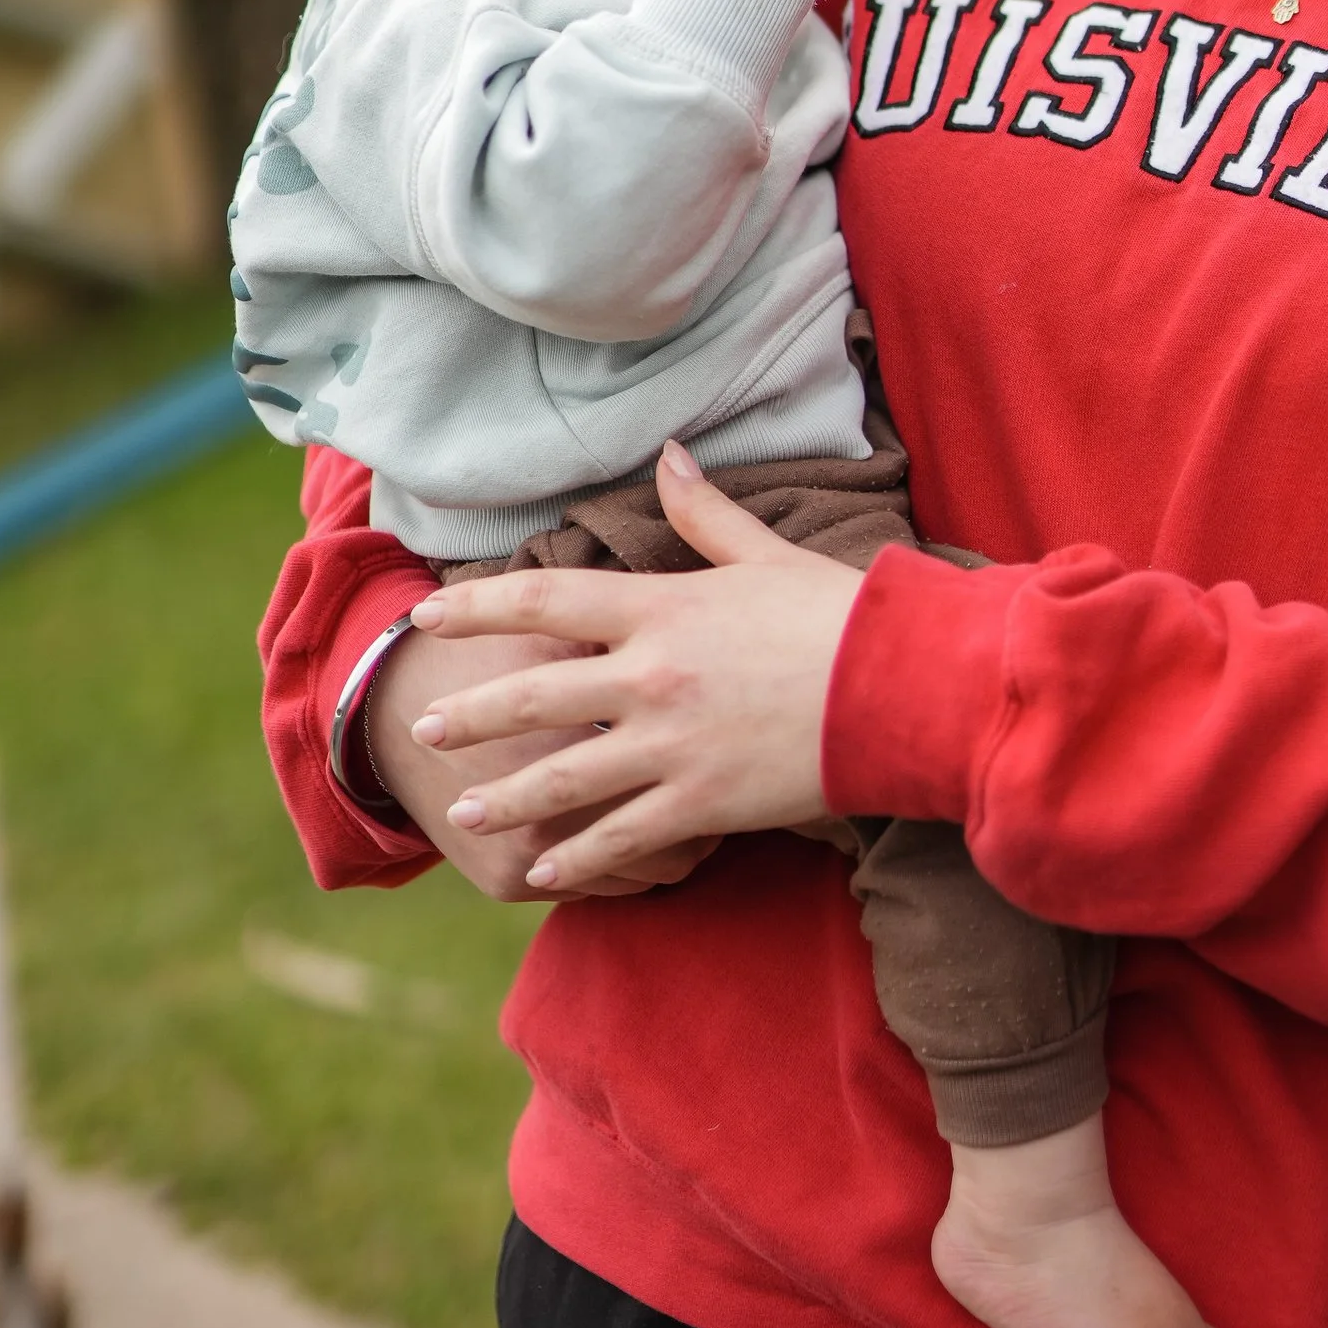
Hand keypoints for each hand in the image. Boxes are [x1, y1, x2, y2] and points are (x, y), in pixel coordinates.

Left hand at [406, 443, 866, 895]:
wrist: (901, 685)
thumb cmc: (838, 614)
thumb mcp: (765, 554)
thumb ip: (704, 513)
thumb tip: (667, 455)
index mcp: (662, 608)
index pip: (545, 597)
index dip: (478, 605)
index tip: (430, 615)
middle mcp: (651, 676)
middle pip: (534, 694)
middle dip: (473, 714)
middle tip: (426, 728)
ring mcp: (671, 744)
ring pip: (563, 776)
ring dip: (505, 797)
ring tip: (464, 811)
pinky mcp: (702, 802)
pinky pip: (621, 838)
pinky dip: (578, 858)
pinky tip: (545, 872)